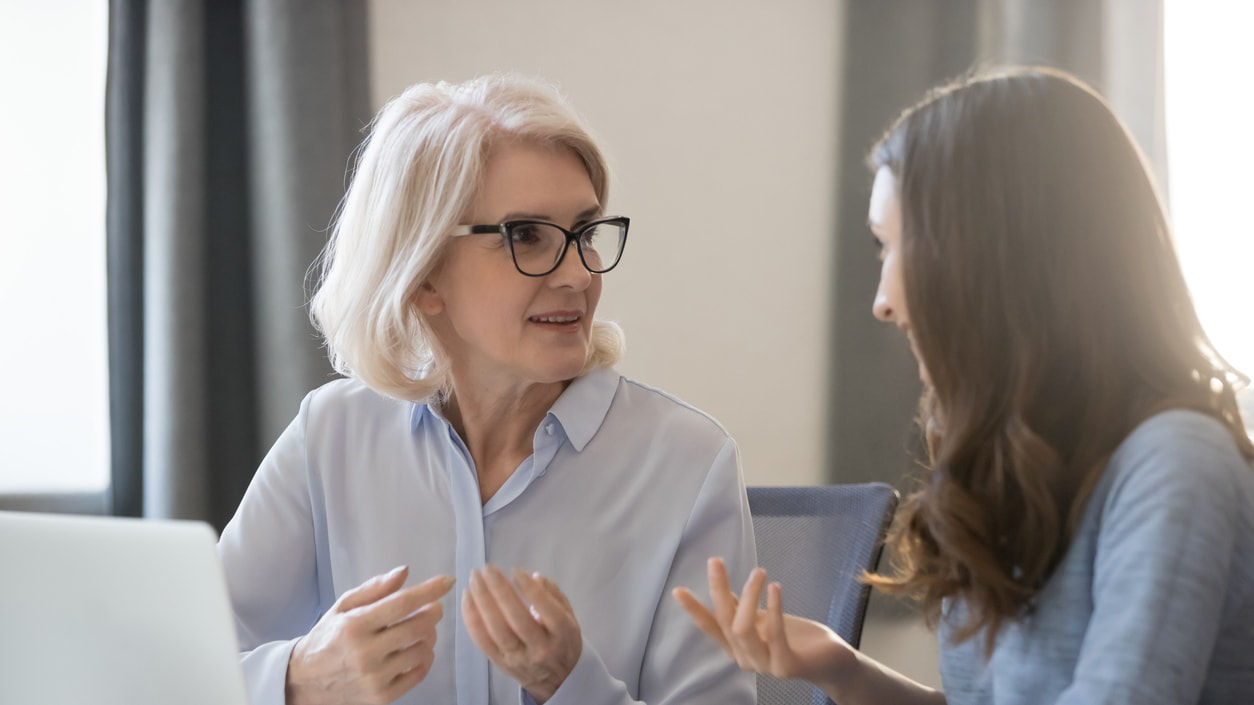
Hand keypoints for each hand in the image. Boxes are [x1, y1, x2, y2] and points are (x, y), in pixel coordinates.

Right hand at [286, 566, 453, 704]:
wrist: (304, 682)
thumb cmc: (327, 638)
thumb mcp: (342, 607)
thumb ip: (374, 589)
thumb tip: (404, 572)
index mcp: (355, 625)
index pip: (401, 603)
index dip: (429, 590)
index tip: (448, 581)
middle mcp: (365, 652)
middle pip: (419, 626)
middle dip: (433, 612)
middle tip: (433, 608)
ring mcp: (374, 677)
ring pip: (423, 650)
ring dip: (429, 636)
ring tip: (420, 631)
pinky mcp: (381, 697)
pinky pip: (419, 674)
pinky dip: (425, 659)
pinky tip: (417, 651)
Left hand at [461, 565, 581, 702]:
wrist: (557, 680)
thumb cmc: (562, 640)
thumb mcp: (569, 615)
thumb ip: (553, 594)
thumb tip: (533, 577)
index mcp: (562, 634)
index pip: (546, 610)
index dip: (529, 589)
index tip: (515, 570)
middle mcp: (541, 649)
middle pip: (517, 619)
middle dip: (500, 591)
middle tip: (488, 569)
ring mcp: (519, 659)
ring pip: (496, 630)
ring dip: (482, 601)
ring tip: (475, 579)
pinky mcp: (501, 664)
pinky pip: (482, 641)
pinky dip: (472, 618)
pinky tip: (467, 598)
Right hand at [672, 558, 857, 688]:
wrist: (831, 660)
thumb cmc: (797, 638)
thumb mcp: (764, 619)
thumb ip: (743, 609)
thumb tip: (721, 588)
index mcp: (738, 647)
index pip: (711, 627)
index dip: (694, 609)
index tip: (678, 590)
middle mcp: (746, 658)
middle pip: (725, 622)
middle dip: (717, 590)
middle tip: (715, 561)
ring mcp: (765, 665)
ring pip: (743, 629)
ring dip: (749, 596)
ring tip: (758, 571)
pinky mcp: (786, 666)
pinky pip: (774, 635)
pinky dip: (772, 608)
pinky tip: (775, 587)